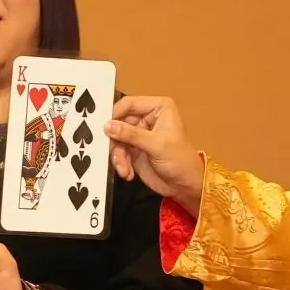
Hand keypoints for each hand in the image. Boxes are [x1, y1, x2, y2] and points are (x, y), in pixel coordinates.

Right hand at [104, 95, 205, 215]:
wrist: (184, 186)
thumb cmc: (181, 161)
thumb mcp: (157, 145)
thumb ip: (131, 134)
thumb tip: (109, 126)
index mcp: (158, 108)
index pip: (129, 104)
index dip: (115, 114)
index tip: (105, 127)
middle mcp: (147, 118)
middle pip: (118, 122)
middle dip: (115, 140)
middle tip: (112, 152)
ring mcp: (139, 134)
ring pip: (116, 139)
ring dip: (118, 155)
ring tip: (124, 168)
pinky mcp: (133, 149)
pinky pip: (118, 152)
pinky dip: (120, 163)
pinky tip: (128, 173)